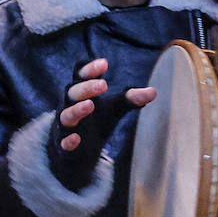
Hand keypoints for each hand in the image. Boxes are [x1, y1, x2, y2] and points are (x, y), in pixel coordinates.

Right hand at [48, 58, 155, 190]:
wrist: (79, 152)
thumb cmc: (96, 121)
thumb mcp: (114, 108)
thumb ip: (130, 99)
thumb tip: (154, 92)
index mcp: (81, 92)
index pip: (80, 74)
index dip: (90, 68)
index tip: (105, 64)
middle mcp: (69, 105)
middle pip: (72, 91)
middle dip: (86, 87)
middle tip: (103, 85)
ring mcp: (65, 125)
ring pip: (66, 115)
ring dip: (76, 110)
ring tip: (90, 105)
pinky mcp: (63, 146)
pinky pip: (63, 142)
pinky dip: (68, 140)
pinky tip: (77, 139)